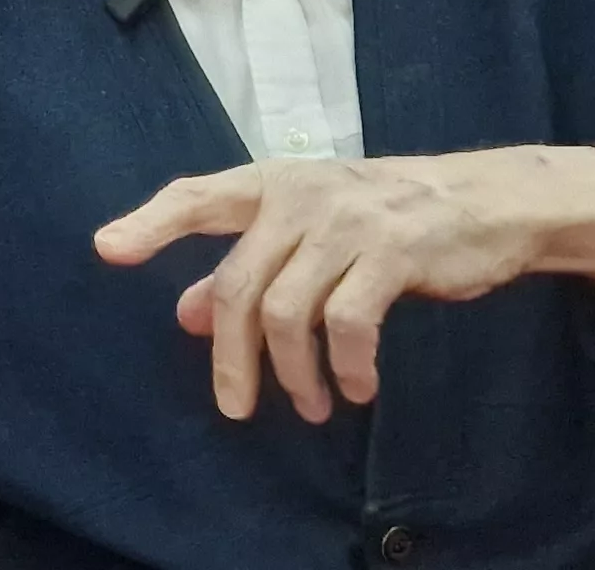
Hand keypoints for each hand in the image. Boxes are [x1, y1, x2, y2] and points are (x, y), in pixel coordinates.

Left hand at [92, 147, 594, 422]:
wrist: (486, 199)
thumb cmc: (390, 217)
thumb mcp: (313, 231)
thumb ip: (251, 265)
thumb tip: (187, 314)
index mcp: (273, 184)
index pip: (196, 196)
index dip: (151, 223)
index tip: (108, 250)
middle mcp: (301, 196)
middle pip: (238, 285)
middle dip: (232, 358)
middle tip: (238, 409)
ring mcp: (346, 222)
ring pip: (286, 311)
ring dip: (292, 374)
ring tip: (312, 406)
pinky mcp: (392, 251)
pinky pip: (347, 323)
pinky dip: (346, 366)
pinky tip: (357, 387)